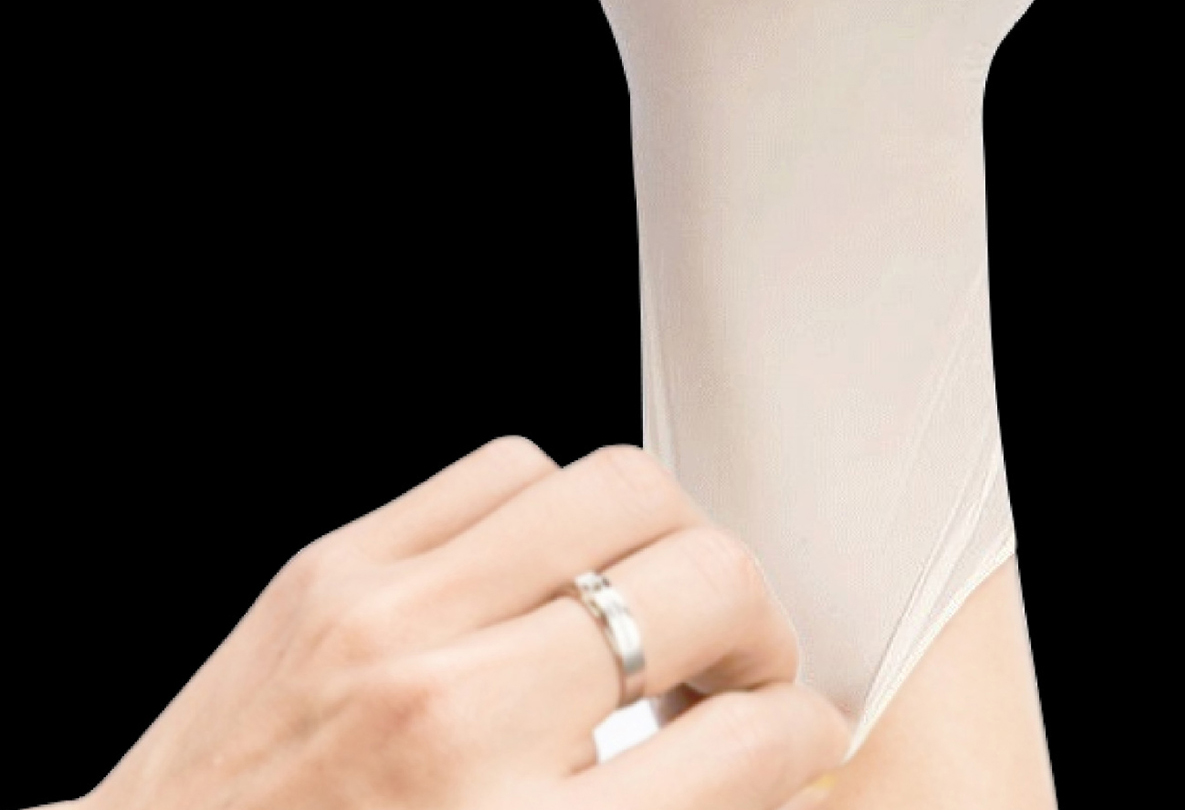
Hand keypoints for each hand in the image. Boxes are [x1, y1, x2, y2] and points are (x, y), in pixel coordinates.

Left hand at [76, 439, 846, 809]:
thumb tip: (748, 760)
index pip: (746, 747)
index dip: (802, 734)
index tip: (797, 734)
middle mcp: (462, 720)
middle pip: (708, 586)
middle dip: (763, 628)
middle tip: (744, 665)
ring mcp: (395, 621)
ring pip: (621, 492)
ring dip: (675, 544)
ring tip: (661, 596)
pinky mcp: (339, 564)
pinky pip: (505, 468)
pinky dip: (560, 507)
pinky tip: (554, 566)